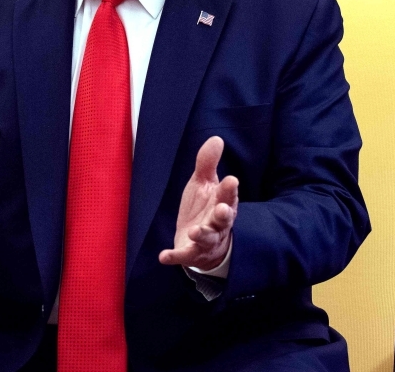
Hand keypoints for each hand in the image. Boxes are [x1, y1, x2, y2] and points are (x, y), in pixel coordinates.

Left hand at [159, 136, 238, 270]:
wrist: (201, 241)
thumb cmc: (205, 208)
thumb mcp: (204, 184)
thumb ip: (207, 163)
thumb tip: (216, 138)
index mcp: (222, 203)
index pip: (228, 195)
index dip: (229, 189)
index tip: (231, 180)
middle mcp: (217, 223)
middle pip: (223, 219)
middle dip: (223, 215)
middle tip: (222, 209)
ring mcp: (205, 240)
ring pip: (207, 238)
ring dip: (202, 235)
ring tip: (195, 231)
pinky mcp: (191, 253)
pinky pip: (184, 256)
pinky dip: (175, 256)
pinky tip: (164, 256)